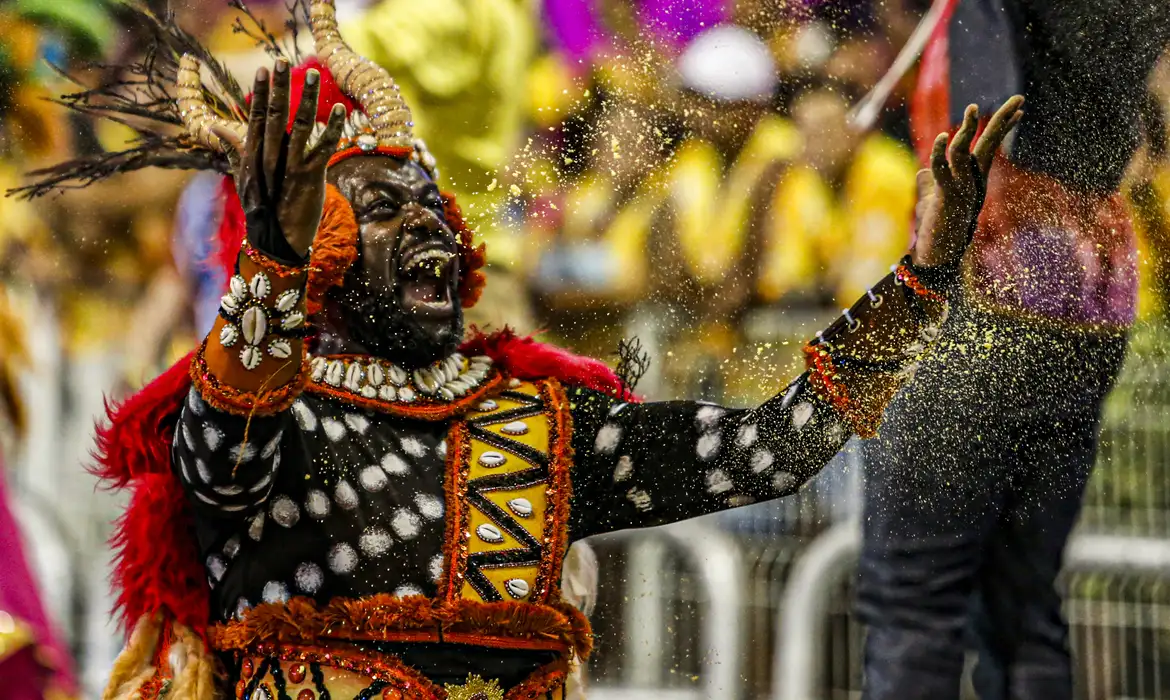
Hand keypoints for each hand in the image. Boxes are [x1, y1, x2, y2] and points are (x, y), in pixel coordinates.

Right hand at [212, 60, 346, 258]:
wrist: (277, 242)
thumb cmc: (262, 210)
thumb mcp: (245, 178)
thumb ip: (235, 150)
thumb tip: (217, 129)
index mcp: (255, 154)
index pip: (256, 116)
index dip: (261, 92)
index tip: (265, 68)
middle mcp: (270, 156)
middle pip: (274, 115)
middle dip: (279, 87)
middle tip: (282, 60)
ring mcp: (290, 165)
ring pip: (300, 125)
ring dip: (307, 98)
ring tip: (312, 74)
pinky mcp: (310, 176)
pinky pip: (323, 147)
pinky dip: (334, 128)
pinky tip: (341, 109)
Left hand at [912, 95, 1024, 267]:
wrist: (937, 255)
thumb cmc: (937, 229)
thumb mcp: (933, 201)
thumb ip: (929, 183)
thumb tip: (922, 172)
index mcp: (973, 179)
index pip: (990, 147)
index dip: (1003, 128)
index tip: (1019, 110)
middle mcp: (972, 181)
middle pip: (988, 144)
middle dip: (1002, 120)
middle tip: (1019, 99)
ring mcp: (962, 189)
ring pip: (965, 152)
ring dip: (968, 130)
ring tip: (972, 108)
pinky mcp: (947, 198)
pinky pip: (943, 171)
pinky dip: (940, 154)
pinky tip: (942, 138)